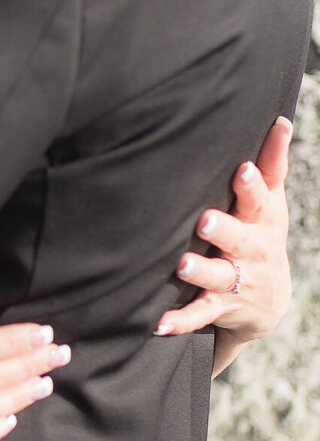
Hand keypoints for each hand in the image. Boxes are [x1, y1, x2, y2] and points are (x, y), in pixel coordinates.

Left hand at [157, 116, 292, 370]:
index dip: (254, 184)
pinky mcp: (222, 306)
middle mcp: (254, 248)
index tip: (242, 170)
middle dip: (225, 228)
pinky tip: (159, 322)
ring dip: (201, 270)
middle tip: (205, 219)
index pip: (262, 196)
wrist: (268, 298)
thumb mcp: (271, 201)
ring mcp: (239, 279)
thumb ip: (271, 161)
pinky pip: (200, 314)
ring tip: (183, 265)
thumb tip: (280, 117)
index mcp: (264, 218)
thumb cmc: (260, 232)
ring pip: (219, 274)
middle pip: (240, 236)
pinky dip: (180, 320)